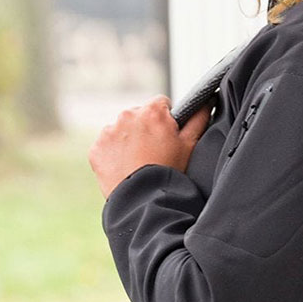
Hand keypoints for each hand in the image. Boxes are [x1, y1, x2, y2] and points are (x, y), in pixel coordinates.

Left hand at [88, 94, 212, 198]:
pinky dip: (114, 154)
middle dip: (146, 129)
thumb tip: (206, 101)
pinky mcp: (96, 149)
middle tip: (155, 152)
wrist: (144, 200)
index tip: (168, 136)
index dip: (168, 119)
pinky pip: (106, 146)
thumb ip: (199, 118)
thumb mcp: (190, 144)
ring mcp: (109, 132)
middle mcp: (127, 116)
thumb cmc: (170, 171)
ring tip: (140, 162)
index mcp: (152, 111)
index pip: (162, 104)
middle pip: (140, 115)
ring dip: (129, 140)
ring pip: (122, 130)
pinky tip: (126, 168)